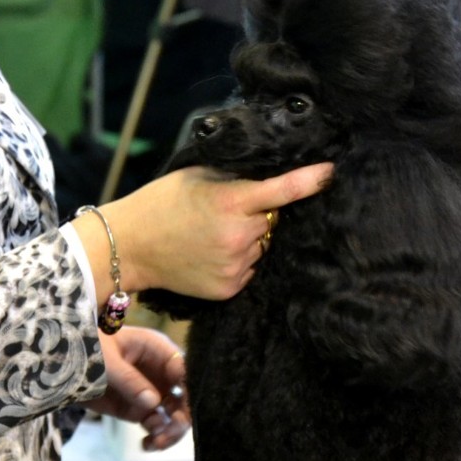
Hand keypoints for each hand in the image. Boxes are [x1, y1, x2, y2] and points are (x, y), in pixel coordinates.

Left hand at [84, 326, 189, 450]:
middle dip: (181, 416)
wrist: (63, 366)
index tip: (184, 409)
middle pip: (184, 396)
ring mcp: (152, 392)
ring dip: (170, 432)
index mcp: (156, 349)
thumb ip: (129, 380)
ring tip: (155, 443)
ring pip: (175, 416)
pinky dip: (156, 439)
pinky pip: (157, 427)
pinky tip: (147, 445)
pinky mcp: (140, 410)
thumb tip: (154, 403)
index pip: (183, 369)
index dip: (188, 389)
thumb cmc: (87, 349)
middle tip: (168, 431)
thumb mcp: (106, 360)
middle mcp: (160, 372)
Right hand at [94, 161, 332, 301]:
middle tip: (223, 210)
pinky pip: (248, 269)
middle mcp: (239, 237)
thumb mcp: (197, 176)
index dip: (310, 180)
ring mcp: (235, 266)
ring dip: (247, 238)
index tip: (331, 172)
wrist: (129, 246)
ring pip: (260, 246)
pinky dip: (236, 261)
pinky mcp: (229, 288)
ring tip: (210, 234)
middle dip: (258, 213)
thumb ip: (235, 176)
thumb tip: (269, 173)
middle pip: (271, 220)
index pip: (282, 191)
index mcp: (231, 202)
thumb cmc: (161, 203)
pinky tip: (209, 254)